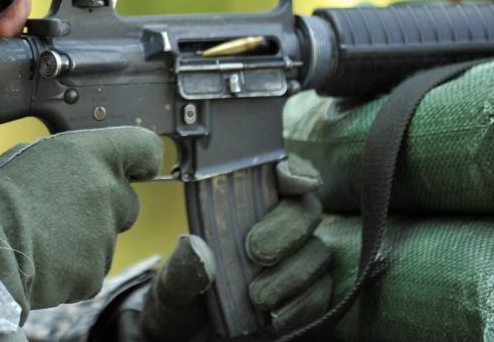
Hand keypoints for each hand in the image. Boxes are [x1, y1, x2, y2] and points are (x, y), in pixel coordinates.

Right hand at [0, 127, 161, 320]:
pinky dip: (72, 269)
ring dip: (84, 240)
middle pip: (127, 201)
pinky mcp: (95, 273)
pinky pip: (90, 269)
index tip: (140, 167)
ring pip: (106, 238)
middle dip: (105, 208)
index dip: (142, 159)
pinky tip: (43, 260)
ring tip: (43, 237)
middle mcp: (107, 192)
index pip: (144, 147)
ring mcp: (105, 235)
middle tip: (64, 212)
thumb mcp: (31, 156)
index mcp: (91, 154)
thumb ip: (72, 160)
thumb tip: (81, 168)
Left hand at [113, 156, 331, 340]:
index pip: (279, 173)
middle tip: (256, 252)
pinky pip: (321, 294)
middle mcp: (276, 225)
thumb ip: (183, 268)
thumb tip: (196, 249)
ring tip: (257, 297)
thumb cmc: (183, 296)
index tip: (287, 178)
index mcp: (243, 205)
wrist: (187, 338)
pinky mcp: (308, 294)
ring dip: (291, 274)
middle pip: (305, 210)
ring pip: (317, 253)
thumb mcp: (172, 283)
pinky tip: (276, 317)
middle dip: (286, 228)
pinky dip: (302, 305)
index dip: (292, 168)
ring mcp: (296, 260)